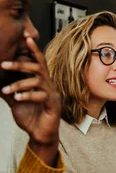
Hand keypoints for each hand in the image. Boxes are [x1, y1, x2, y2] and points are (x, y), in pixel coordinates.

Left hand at [1, 37, 60, 165]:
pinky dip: (27, 95)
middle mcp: (49, 86)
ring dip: (19, 84)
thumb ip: (10, 89)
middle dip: (21, 64)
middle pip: (38, 67)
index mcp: (42, 83)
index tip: (26, 38)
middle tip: (3, 64)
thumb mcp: (16, 100)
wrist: (40, 135)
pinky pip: (41, 96)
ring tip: (5, 90)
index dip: (33, 50)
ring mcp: (52, 95)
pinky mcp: (53, 105)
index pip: (39, 62)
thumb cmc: (31, 117)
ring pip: (37, 81)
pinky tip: (17, 98)